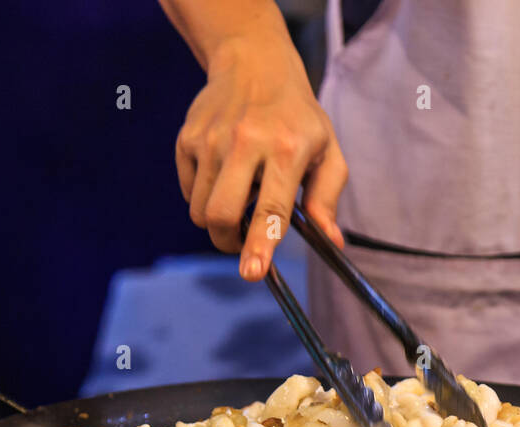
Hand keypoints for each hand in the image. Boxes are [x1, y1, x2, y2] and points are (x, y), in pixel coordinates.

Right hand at [175, 36, 347, 279]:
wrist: (253, 62)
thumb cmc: (297, 116)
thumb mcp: (326, 149)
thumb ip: (327, 198)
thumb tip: (332, 242)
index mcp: (287, 149)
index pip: (271, 207)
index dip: (260, 243)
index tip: (251, 271)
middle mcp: (245, 142)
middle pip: (221, 216)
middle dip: (229, 242)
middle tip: (242, 242)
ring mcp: (211, 140)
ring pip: (200, 211)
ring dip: (217, 219)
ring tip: (238, 195)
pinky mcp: (187, 139)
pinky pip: (188, 192)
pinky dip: (203, 196)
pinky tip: (222, 174)